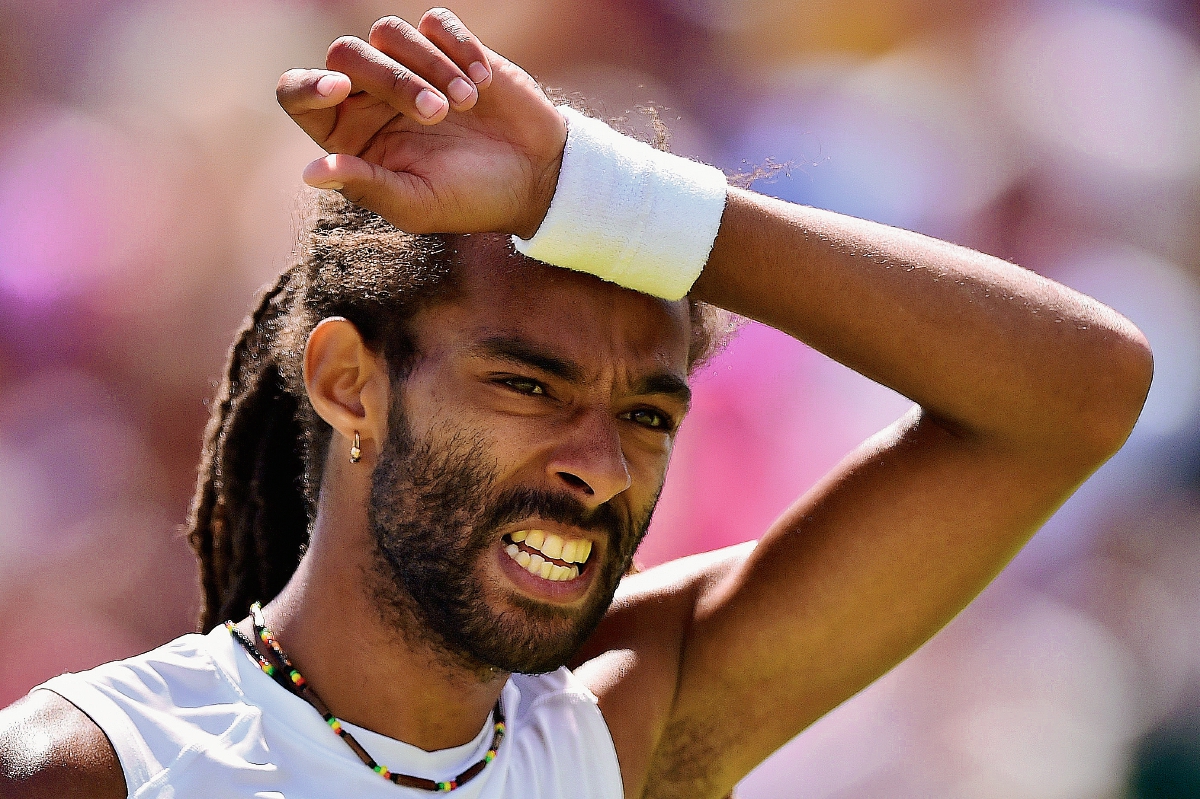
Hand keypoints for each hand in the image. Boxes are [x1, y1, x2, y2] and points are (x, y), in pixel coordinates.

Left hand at [276, 8, 566, 237]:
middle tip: (437, 114)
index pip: (298, 95)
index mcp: (349, 136)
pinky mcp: (448, 47)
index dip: (307, 85)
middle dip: (391, 79)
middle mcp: (370, 96)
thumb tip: (311, 174)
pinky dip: (458, 47)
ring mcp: (409, 67)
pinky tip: (484, 83)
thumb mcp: (417, 205)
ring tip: (467, 104)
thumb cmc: (471, 200)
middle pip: (346, 53)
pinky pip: (435, 23)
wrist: (535, 177)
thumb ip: (366, 187)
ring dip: (430, 66)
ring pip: (390, 32)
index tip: (339, 89)